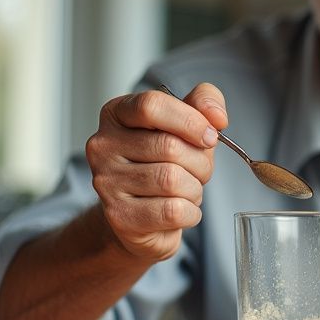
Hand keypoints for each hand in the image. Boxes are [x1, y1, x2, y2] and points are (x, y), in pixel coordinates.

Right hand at [85, 83, 227, 260]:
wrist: (142, 216)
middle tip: (200, 170)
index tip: (209, 136)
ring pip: (172, 180)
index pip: (152, 106)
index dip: (190, 120)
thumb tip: (216, 116)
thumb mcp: (185, 125)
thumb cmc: (164, 164)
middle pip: (169, 146)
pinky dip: (191, 212)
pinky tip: (183, 210)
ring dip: (195, 188)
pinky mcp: (119, 215)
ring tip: (187, 190)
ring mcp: (106, 182)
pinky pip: (172, 210)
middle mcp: (103, 146)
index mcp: (117, 114)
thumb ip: (203, 103)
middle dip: (200, 162)